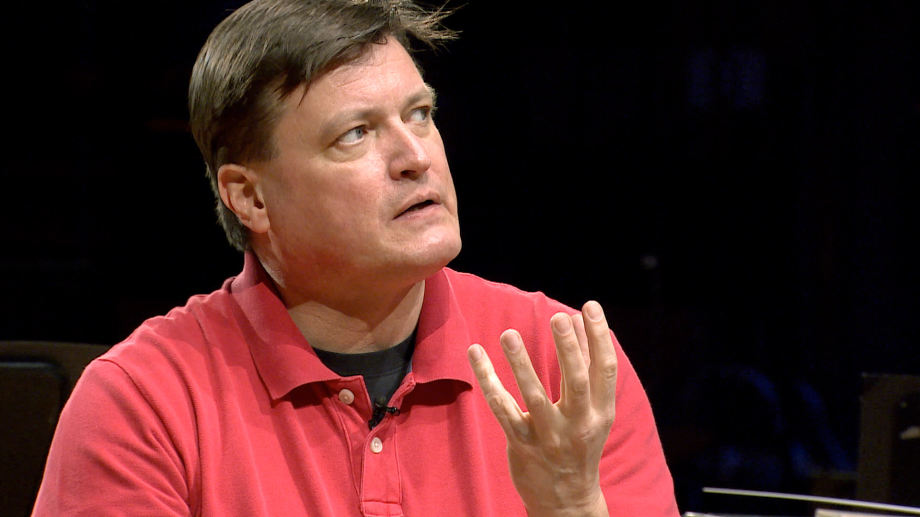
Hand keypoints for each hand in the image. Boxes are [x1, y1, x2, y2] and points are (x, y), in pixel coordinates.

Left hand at [467, 301, 616, 516]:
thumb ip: (587, 370)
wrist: (566, 501)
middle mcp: (578, 425)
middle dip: (568, 349)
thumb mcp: (594, 413)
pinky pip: (502, 409)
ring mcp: (549, 437)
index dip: (599, 337)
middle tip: (557, 317)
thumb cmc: (579, 443)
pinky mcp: (521, 444)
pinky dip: (487, 380)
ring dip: (521, 363)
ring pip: (534, 397)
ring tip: (508, 333)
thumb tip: (579, 320)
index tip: (589, 306)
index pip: (604, 370)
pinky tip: (475, 353)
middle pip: (576, 382)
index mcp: (600, 413)